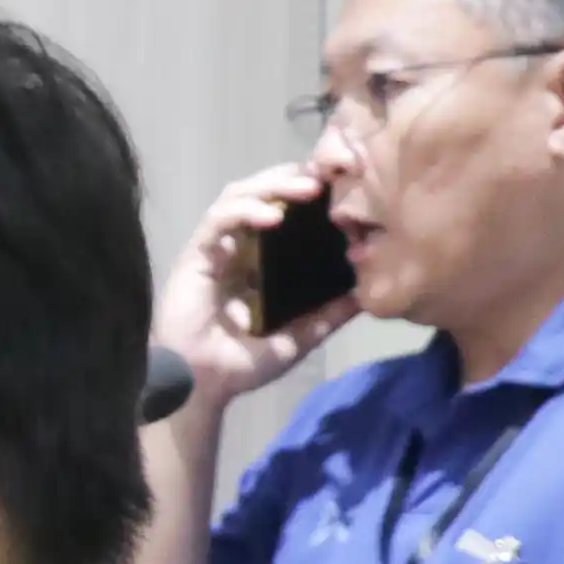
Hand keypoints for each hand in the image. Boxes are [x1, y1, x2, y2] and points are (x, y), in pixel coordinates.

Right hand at [155, 164, 356, 410]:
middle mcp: (237, 247)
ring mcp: (215, 248)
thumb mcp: (299, 337)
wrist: (201, 386)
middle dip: (292, 179)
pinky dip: (244, 210)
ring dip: (272, 186)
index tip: (340, 187)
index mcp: (260, 261)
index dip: (305, 194)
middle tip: (327, 178)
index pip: (282, 211)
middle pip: (261, 193)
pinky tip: (271, 215)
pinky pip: (218, 220)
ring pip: (238, 196)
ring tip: (306, 189)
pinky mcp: (197, 254)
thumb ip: (328, 315)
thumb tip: (367, 295)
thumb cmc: (241, 364)